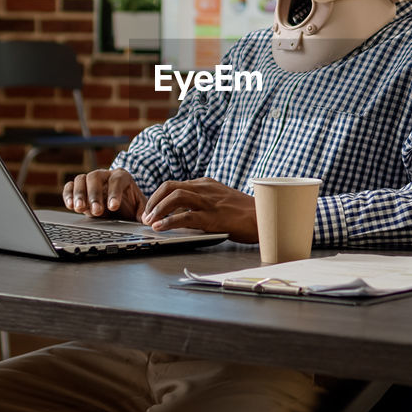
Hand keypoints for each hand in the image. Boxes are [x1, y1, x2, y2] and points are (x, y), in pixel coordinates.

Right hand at [63, 169, 145, 220]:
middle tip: (97, 211)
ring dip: (79, 194)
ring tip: (80, 208)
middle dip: (95, 194)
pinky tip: (70, 206)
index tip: (113, 207)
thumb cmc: (131, 204)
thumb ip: (144, 213)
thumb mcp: (141, 208)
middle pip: (95, 176)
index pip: (117, 180)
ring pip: (81, 179)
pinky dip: (68, 195)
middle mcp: (105, 175)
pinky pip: (70, 186)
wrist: (121, 203)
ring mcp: (90, 180)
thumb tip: (148, 221)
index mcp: (122, 176)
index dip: (114, 192)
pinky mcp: (79, 188)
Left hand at [142, 177, 257, 242]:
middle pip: (170, 186)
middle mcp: (205, 189)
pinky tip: (159, 228)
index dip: (159, 196)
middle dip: (154, 200)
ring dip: (158, 209)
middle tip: (146, 214)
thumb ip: (204, 201)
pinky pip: (184, 217)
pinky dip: (168, 222)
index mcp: (206, 184)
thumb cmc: (245, 212)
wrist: (265, 217)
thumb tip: (184, 214)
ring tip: (149, 221)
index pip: (175, 184)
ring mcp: (208, 202)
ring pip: (175, 197)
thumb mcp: (222, 199)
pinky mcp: (212, 217)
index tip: (152, 208)